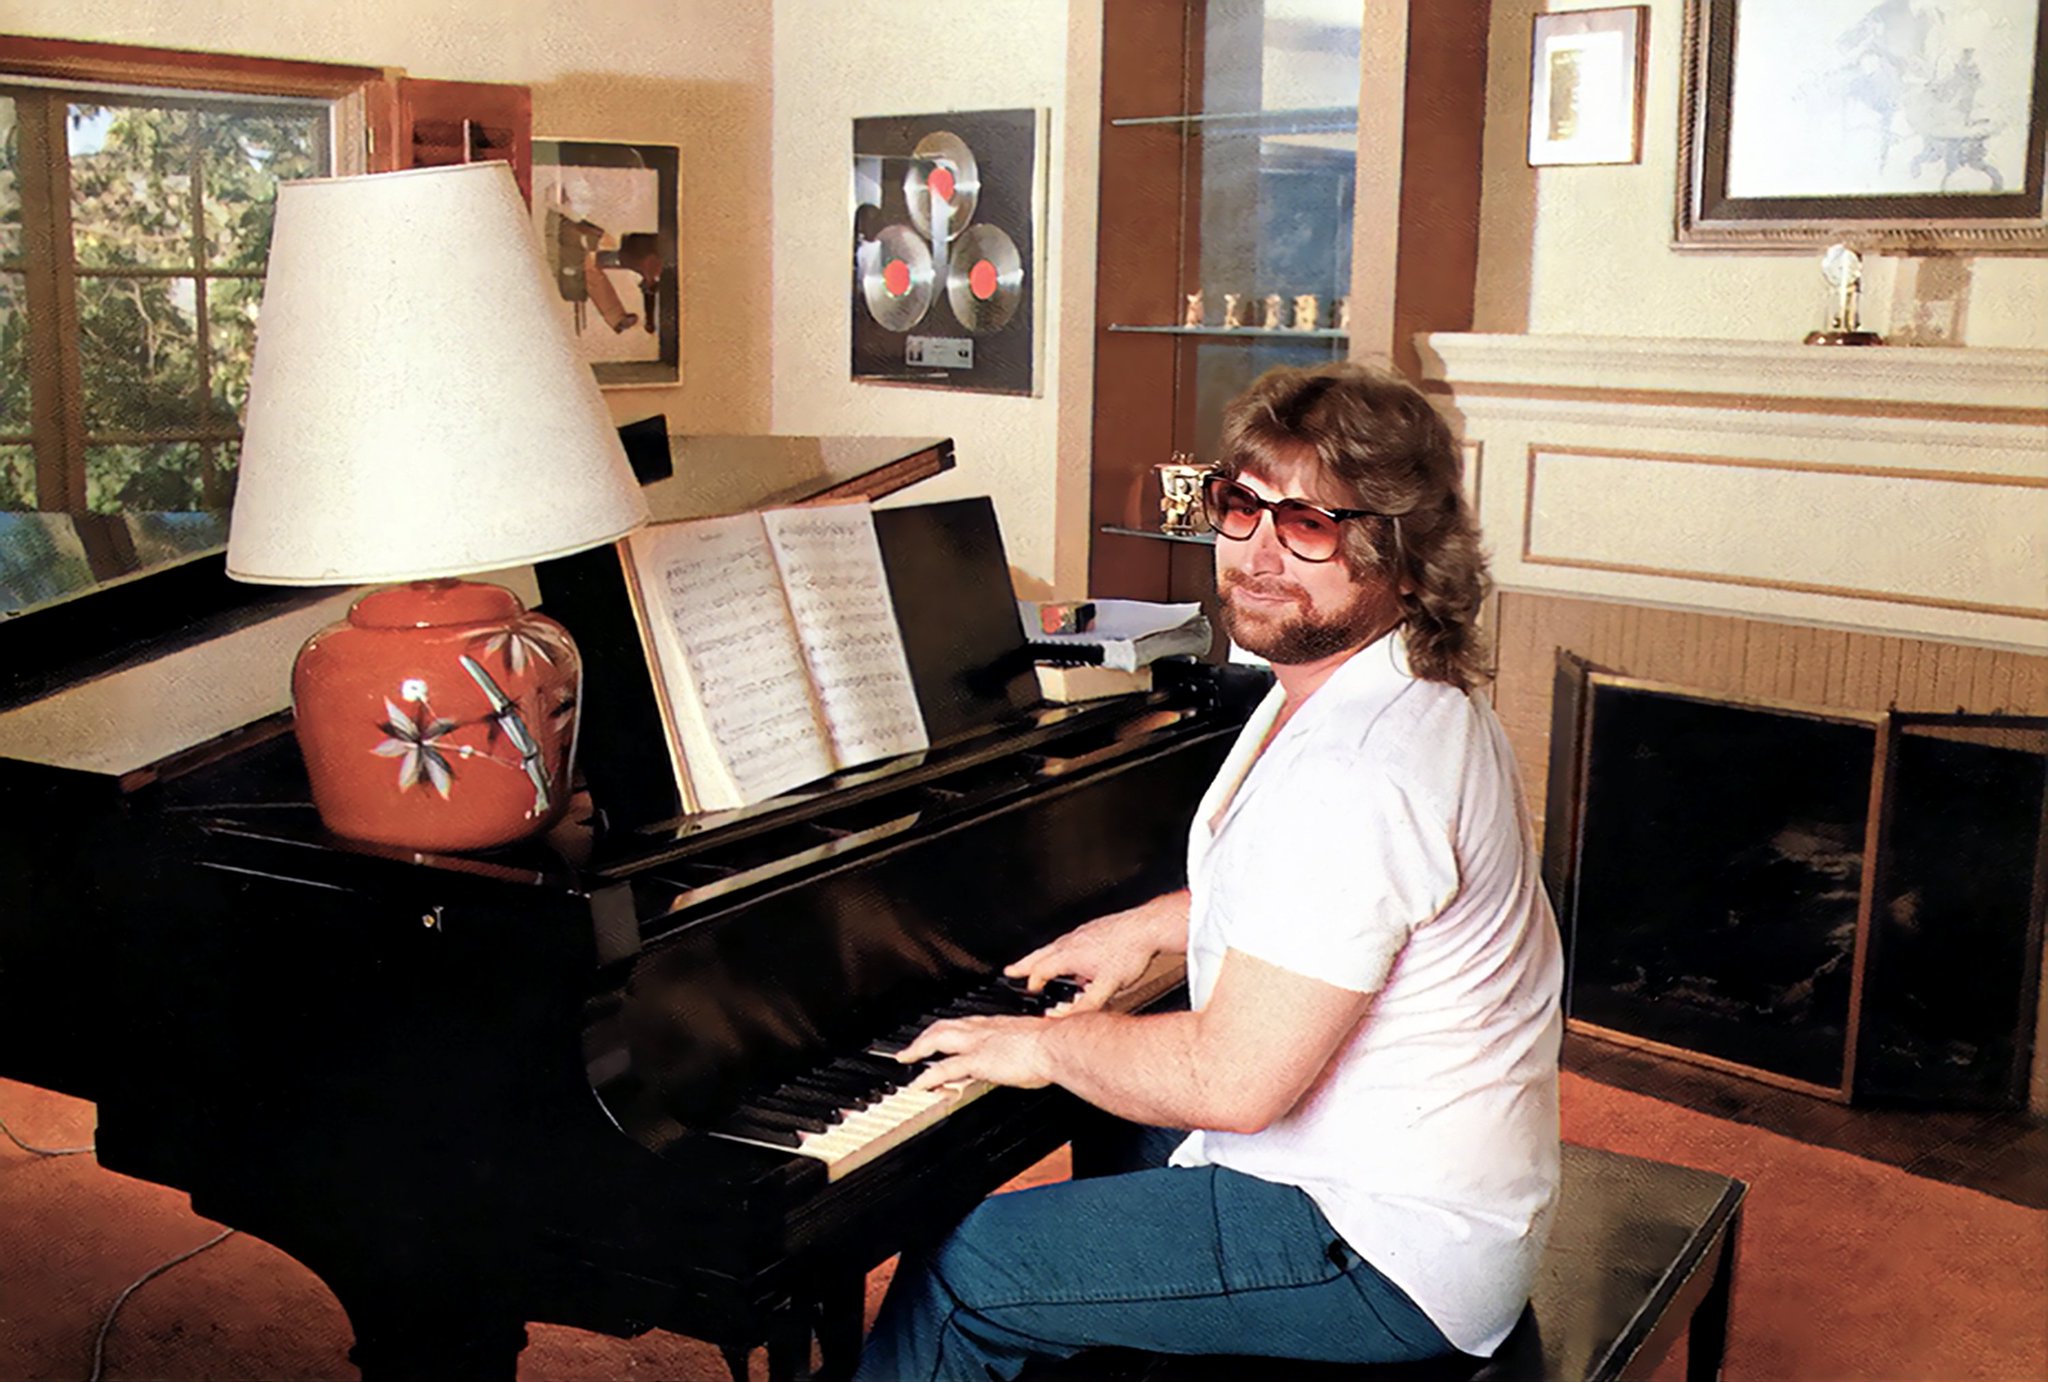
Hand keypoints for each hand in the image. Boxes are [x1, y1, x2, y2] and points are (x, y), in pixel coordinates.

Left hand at [899, 1015, 1051, 1091]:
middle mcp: (984, 1029)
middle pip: (945, 1026)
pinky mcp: (977, 1060)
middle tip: (912, 1046)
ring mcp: (978, 1043)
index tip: (943, 1033)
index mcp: (999, 1024)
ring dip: (918, 1049)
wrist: (1056, 1045)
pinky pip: (944, 1068)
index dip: (951, 1028)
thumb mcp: (1037, 1040)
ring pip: (937, 1040)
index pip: (967, 1023)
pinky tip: (917, 1084)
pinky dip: (927, 1076)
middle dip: (925, 1035)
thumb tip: (1032, 1055)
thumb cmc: (1055, 1044)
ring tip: (905, 1059)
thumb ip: (1027, 1047)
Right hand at [1004, 906, 1167, 1013]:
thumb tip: (1061, 1017)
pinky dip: (1060, 948)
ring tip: (1037, 962)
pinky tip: (1072, 954)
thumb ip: (1084, 1006)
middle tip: (1011, 970)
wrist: (1147, 928)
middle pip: (1039, 955)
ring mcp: (1082, 933)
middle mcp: (1071, 942)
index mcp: (1070, 956)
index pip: (1041, 972)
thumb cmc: (1130, 954)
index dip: (1033, 985)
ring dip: (1041, 956)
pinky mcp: (1093, 928)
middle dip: (1024, 964)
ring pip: (1053, 946)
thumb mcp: (1107, 988)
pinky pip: (1068, 940)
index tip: (1028, 993)